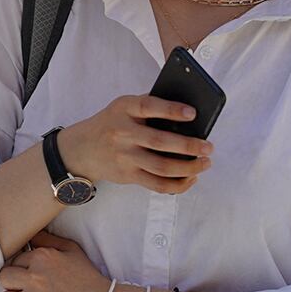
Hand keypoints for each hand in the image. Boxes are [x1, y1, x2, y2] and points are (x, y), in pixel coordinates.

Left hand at [0, 230, 110, 291]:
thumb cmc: (88, 281)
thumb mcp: (72, 251)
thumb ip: (48, 240)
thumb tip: (30, 236)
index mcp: (42, 258)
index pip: (14, 259)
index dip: (20, 267)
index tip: (27, 274)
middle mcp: (33, 278)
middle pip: (3, 277)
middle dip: (11, 282)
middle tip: (23, 287)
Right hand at [56, 94, 211, 194]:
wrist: (81, 149)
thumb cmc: (112, 123)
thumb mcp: (123, 107)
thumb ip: (149, 106)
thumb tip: (188, 116)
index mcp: (124, 109)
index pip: (148, 107)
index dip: (171, 110)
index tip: (193, 114)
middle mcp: (123, 133)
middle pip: (159, 142)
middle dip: (189, 146)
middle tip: (208, 147)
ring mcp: (125, 157)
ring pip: (161, 167)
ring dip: (188, 168)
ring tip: (205, 163)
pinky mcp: (128, 175)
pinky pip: (157, 185)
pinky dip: (178, 185)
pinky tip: (191, 178)